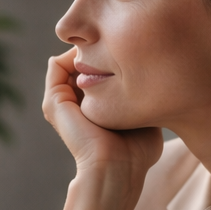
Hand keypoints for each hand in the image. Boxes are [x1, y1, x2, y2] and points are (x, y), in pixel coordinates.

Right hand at [42, 49, 162, 209]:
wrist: (117, 171)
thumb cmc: (137, 153)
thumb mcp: (142, 117)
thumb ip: (141, 98)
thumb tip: (156, 76)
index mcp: (91, 109)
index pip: (95, 72)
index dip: (111, 55)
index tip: (130, 46)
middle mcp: (73, 104)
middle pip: (80, 64)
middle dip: (96, 47)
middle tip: (117, 38)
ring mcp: (60, 103)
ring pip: (67, 62)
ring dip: (84, 48)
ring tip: (106, 42)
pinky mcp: (54, 102)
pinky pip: (56, 66)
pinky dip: (72, 53)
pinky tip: (95, 50)